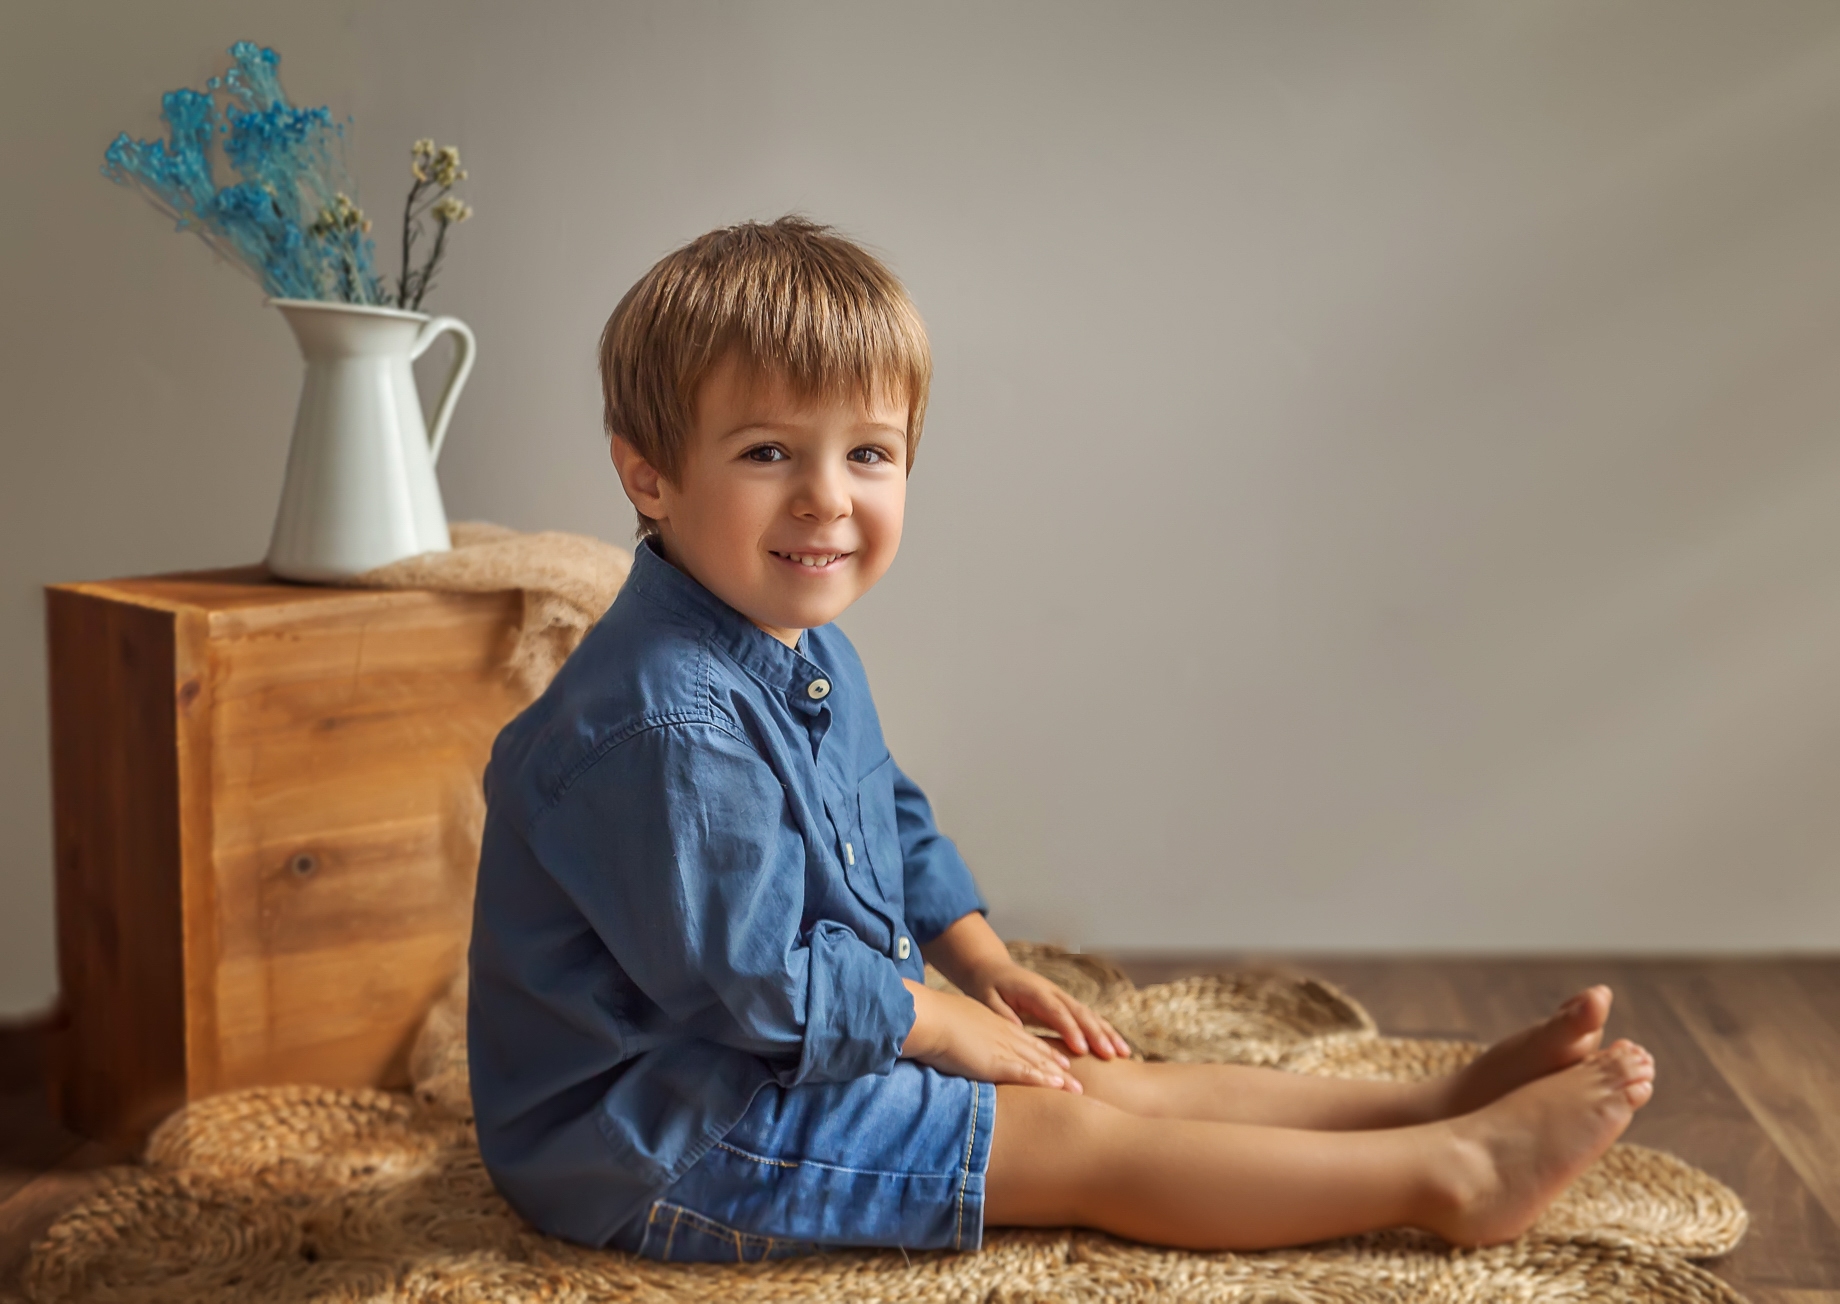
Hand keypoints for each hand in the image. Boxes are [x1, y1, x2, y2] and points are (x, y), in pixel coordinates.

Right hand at [901, 981, 1082, 1092]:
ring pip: (1038, 1063)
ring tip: (1078, 1088)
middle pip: (1036, 1051)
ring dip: (1060, 1077)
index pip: (1022, 1038)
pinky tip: (1060, 1086)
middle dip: (1058, 1064)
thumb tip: (953, 1043)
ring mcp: (1002, 1047)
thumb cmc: (930, 1021)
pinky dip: (1045, 1079)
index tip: (1055, 1059)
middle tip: (1076, 1075)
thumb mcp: (950, 1024)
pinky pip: (1027, 1072)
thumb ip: (959, 1035)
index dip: (1040, 1050)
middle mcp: (1002, 1033)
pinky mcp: (996, 1062)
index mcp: (991, 1023)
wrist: (927, 1018)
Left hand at [961, 960, 1131, 1060]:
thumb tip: (1016, 1029)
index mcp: (1034, 991)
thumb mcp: (986, 999)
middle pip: (1079, 1012)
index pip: (1056, 1011)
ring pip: (1089, 1014)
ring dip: (1107, 1033)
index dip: (1071, 1029)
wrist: (992, 968)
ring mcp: (1061, 997)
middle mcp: (1052, 992)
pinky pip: (1086, 1018)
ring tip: (1124, 1053)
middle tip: (1112, 1054)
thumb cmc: (987, 986)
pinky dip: (1103, 1031)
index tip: (1083, 1049)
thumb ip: (1001, 1013)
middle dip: (1097, 1033)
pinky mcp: (1064, 1004)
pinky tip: (1116, 1047)